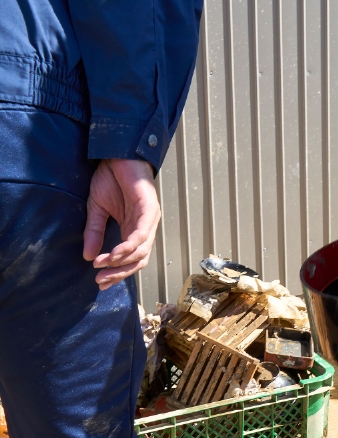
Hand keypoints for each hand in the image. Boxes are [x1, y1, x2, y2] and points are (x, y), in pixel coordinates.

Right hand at [83, 159, 160, 289]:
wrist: (118, 154)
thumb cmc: (111, 179)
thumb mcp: (97, 209)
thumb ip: (95, 232)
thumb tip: (88, 256)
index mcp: (136, 229)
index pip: (132, 259)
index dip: (118, 272)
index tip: (100, 282)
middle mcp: (146, 227)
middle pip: (139, 260)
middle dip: (119, 273)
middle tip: (100, 281)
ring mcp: (150, 219)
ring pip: (141, 251)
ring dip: (120, 263)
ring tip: (101, 268)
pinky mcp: (149, 209)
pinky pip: (139, 235)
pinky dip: (126, 247)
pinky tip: (112, 255)